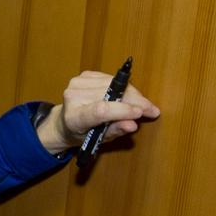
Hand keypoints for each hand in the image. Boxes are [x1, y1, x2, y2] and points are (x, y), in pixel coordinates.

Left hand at [37, 69, 160, 153]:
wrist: (63, 122)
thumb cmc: (81, 133)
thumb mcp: (97, 139)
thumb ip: (114, 131)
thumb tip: (132, 125)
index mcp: (74, 117)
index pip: (100, 110)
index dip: (123, 110)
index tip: (141, 113)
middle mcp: (73, 96)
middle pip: (111, 94)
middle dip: (135, 101)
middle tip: (151, 110)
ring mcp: (77, 83)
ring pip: (114, 84)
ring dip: (133, 94)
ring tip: (143, 104)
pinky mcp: (85, 75)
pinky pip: (111, 79)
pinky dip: (124, 87)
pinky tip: (130, 96)